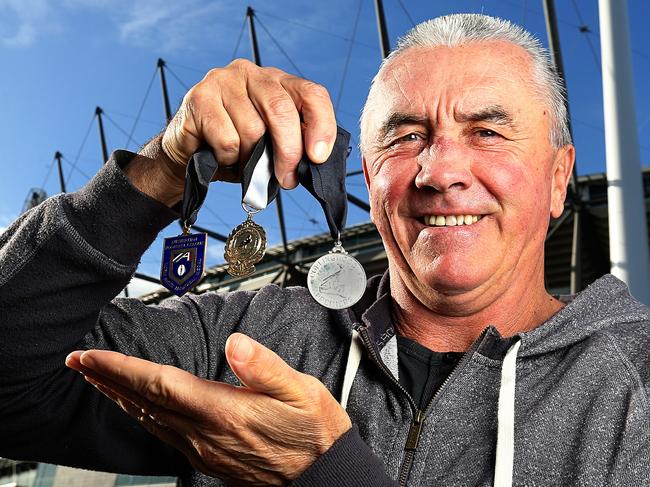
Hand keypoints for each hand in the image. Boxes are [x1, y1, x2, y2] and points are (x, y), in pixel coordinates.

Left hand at [65, 333, 351, 485]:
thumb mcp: (302, 392)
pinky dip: (141, 415)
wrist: (322, 475)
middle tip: (78, 362)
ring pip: (149, 420)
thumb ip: (265, 367)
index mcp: (225, 412)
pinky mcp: (209, 457)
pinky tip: (138, 407)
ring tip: (99, 380)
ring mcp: (204, 449)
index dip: (121, 369)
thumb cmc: (314, 431)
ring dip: (119, 397)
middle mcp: (206, 433)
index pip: (160, 385)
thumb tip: (235, 342)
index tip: (91, 357)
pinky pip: (162, 434)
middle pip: (145, 402)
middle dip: (107, 380)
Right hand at [162, 59, 336, 188]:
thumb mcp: (270, 143)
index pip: (311, 94)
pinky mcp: (200, 97)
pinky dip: (228, 159)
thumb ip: (293, 143)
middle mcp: (252, 73)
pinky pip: (227, 139)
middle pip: (282, 110)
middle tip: (286, 178)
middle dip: (289, 151)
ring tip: (241, 162)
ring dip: (250, 159)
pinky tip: (220, 156)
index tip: (318, 157)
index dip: (321, 126)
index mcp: (277, 81)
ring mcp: (223, 81)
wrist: (187, 153)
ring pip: (253, 129)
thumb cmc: (232, 147)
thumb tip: (314, 160)